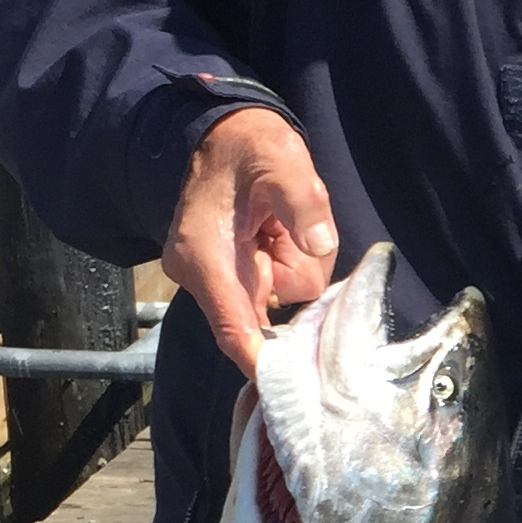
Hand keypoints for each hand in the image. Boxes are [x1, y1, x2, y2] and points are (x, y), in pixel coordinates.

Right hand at [161, 107, 337, 373]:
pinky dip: (285, 261)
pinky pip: (271, 284)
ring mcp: (214, 276)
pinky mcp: (229, 273)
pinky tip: (277, 229)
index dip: (261, 362)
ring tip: (281, 220)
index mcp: (205, 257)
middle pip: (262, 314)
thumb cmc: (249, 146)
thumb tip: (319, 245)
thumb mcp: (282, 162)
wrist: (223, 133)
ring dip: (291, 263)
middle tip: (288, 232)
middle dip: (288, 277)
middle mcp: (202, 274)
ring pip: (274, 296)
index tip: (287, 389)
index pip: (233, 327)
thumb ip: (303, 203)